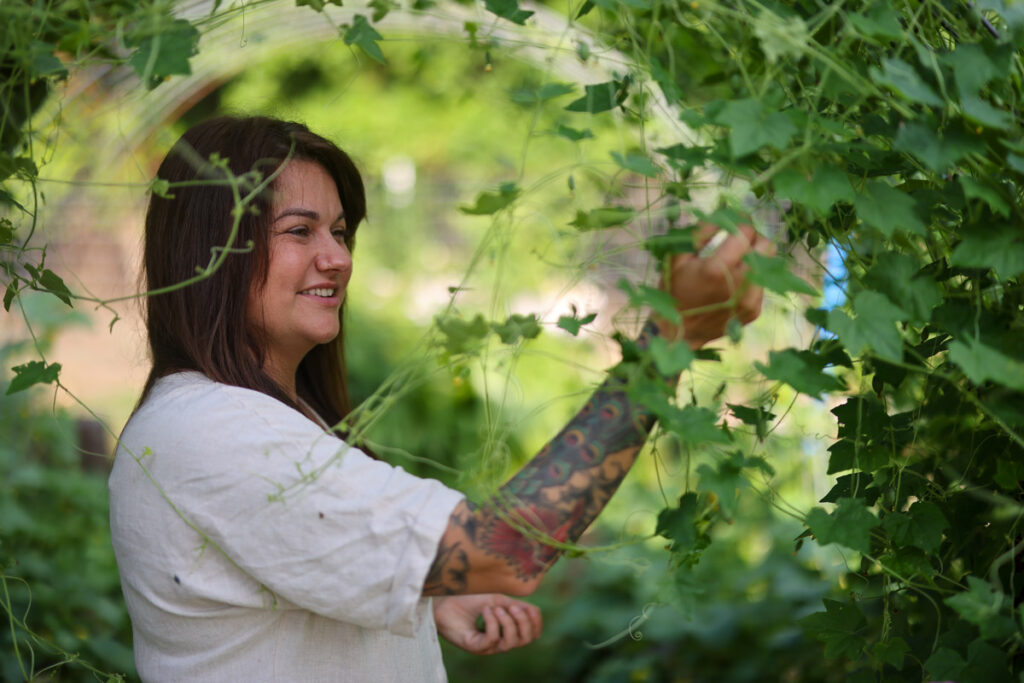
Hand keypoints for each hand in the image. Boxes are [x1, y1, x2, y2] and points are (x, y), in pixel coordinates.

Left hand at [433, 594, 541, 654]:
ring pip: (509, 643)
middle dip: (523, 622)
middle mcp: (498, 641)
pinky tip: (485, 610)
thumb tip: (534, 610)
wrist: (444, 601)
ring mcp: (486, 646)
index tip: (531, 608)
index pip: (530, 635)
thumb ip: (515, 606)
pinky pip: (492, 640)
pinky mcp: (474, 647)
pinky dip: (492, 623)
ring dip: (507, 622)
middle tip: (512, 607)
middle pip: (524, 640)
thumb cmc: (468, 600)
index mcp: (506, 630)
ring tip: (496, 608)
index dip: (535, 623)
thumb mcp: (497, 600)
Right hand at [659, 223, 773, 348]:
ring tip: (736, 262)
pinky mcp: (753, 311)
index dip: (740, 221)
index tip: (734, 221)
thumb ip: (700, 233)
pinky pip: (761, 284)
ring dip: (754, 258)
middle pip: (766, 246)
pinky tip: (733, 283)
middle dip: (754, 238)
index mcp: (717, 269)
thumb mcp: (676, 258)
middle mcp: (739, 285)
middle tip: (740, 240)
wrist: (677, 333)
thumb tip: (722, 215)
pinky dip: (751, 278)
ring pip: (768, 265)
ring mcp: (749, 300)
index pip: (745, 232)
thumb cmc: (673, 290)